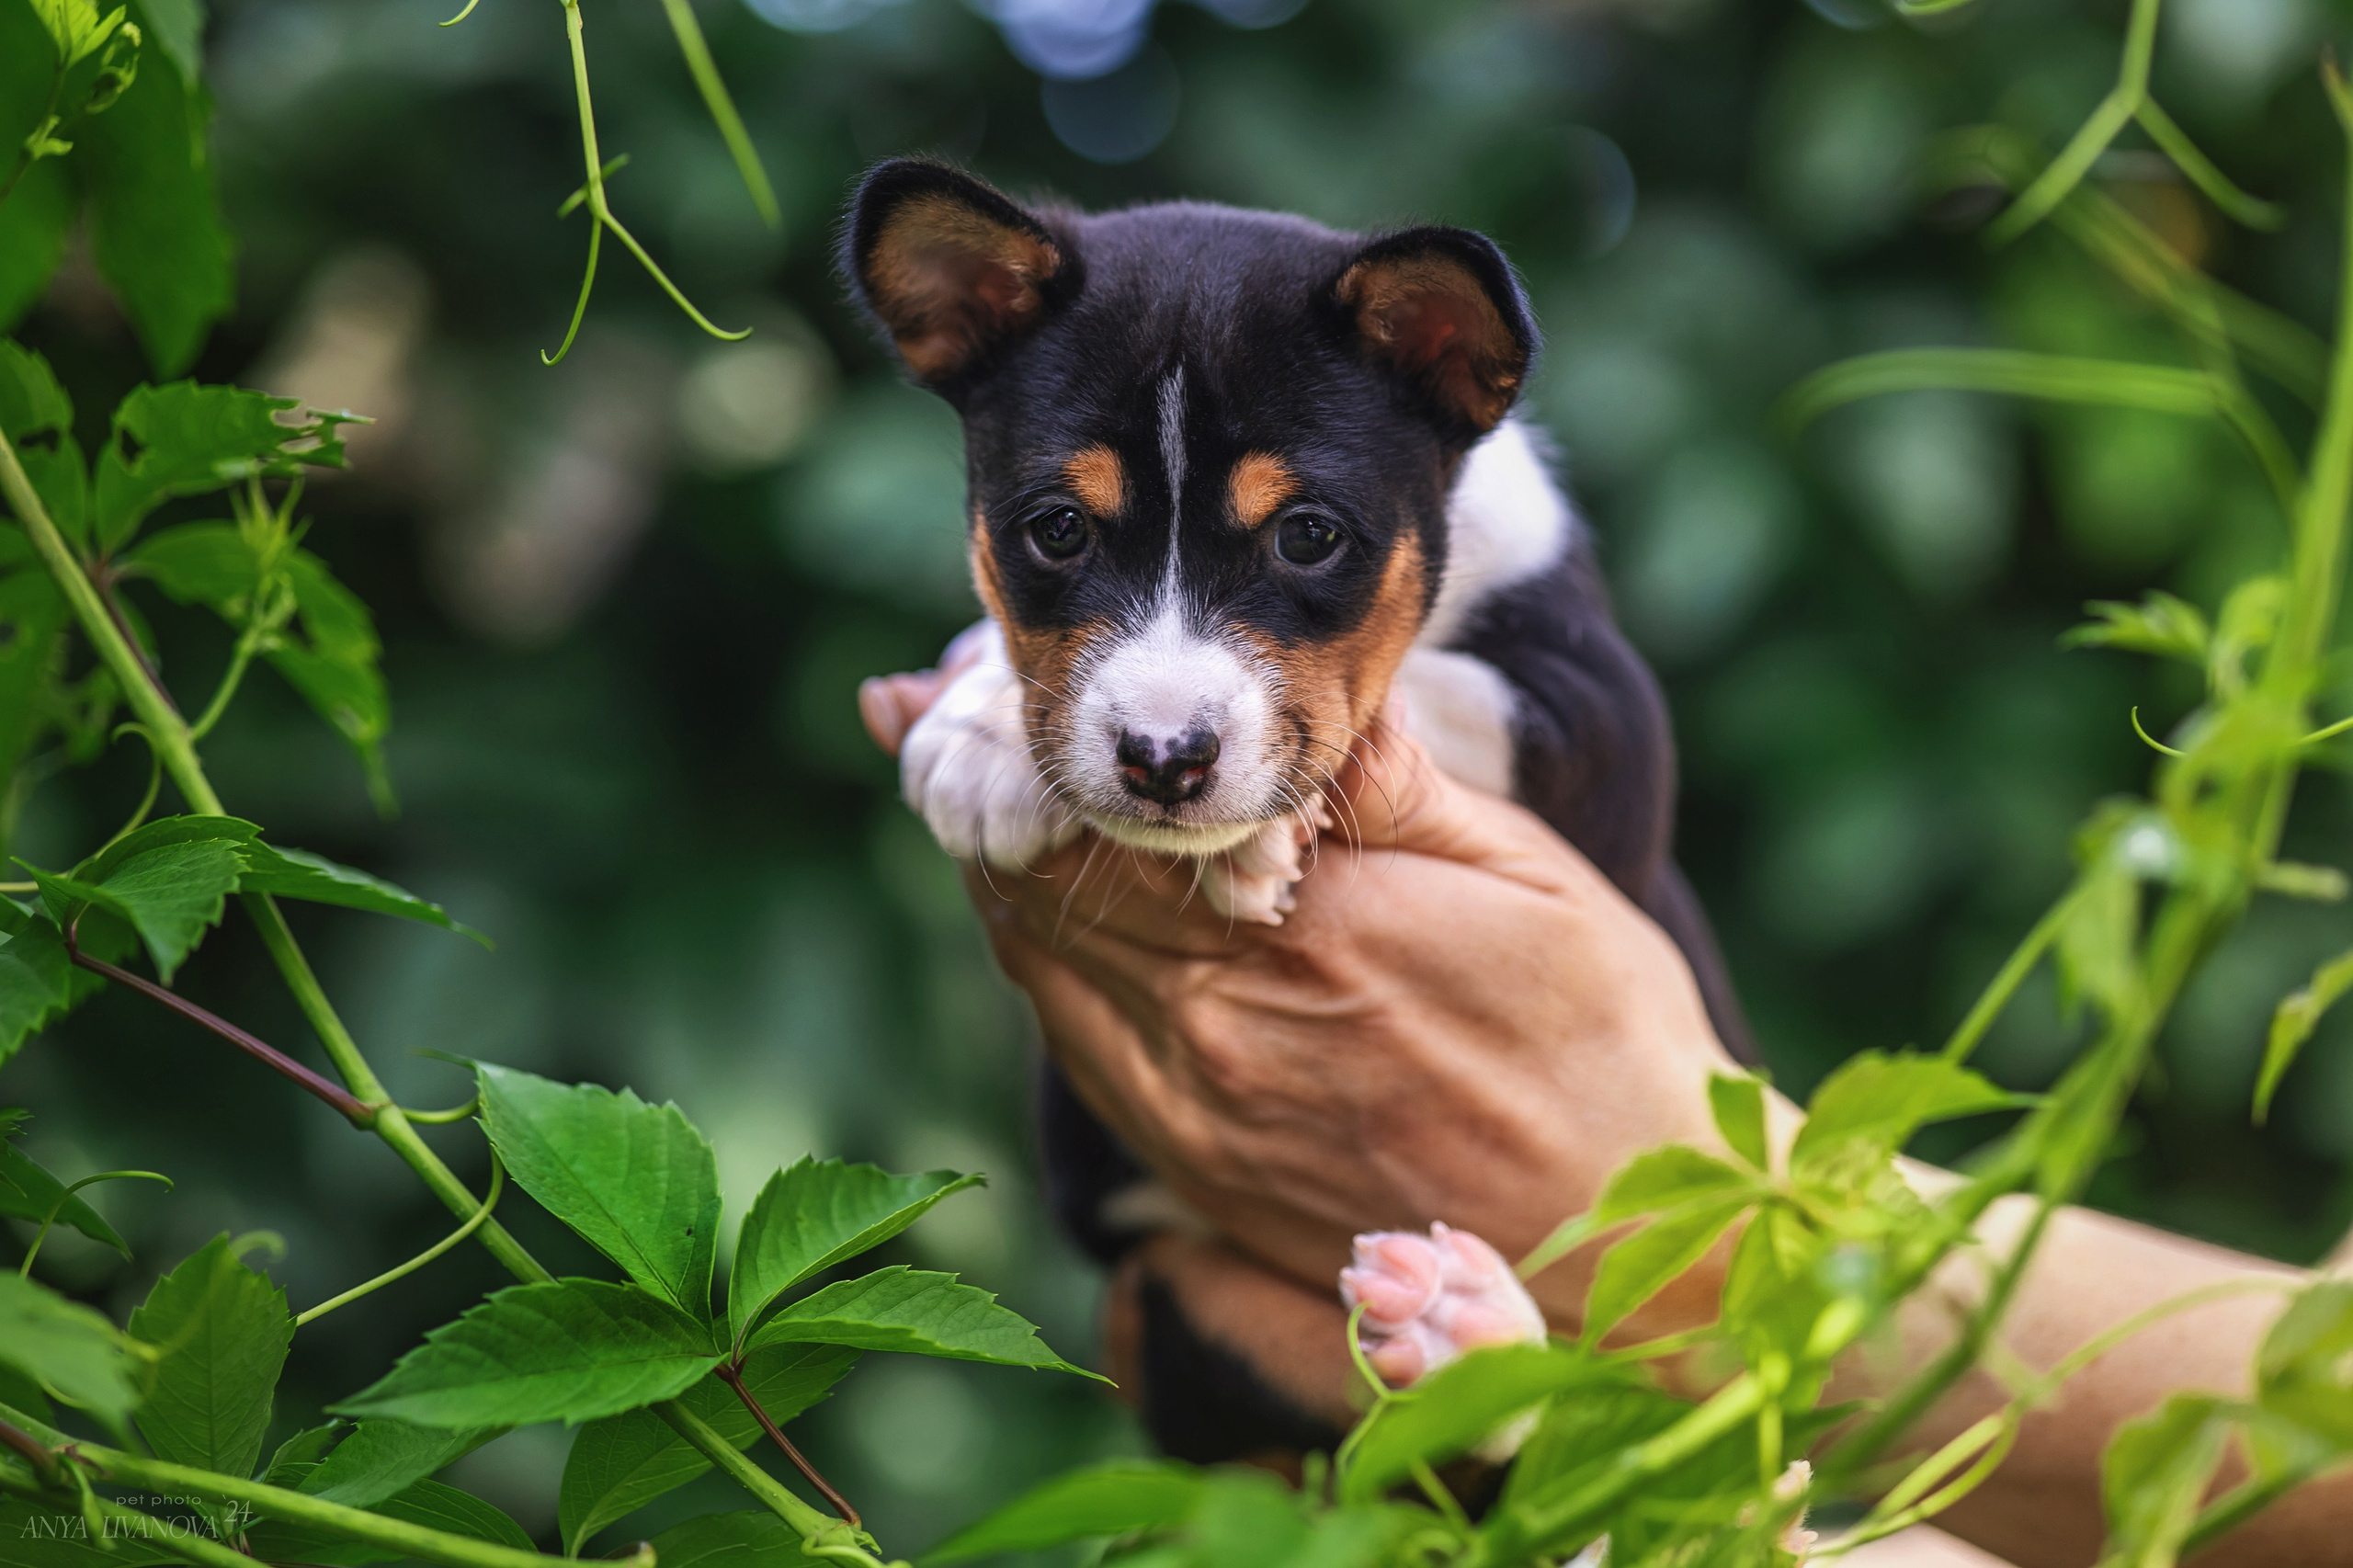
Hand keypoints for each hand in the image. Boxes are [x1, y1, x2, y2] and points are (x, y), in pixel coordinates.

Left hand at [967, 716, 1743, 1334]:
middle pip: (1046, 881)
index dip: (1038, 733)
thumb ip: (1399, 785)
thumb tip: (1304, 695)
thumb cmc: (1604, 1047)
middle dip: (995, 784)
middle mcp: (1226, 1023)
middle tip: (945, 704)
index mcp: (1312, 928)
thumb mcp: (1532, 877)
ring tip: (973, 786)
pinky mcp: (1197, 1169)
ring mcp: (1198, 1108)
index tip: (998, 664)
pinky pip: (1076, 1045)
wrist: (1626, 1254)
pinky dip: (1043, 965)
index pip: (1112, 812)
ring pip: (1040, 964)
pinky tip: (1045, 911)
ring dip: (1002, 871)